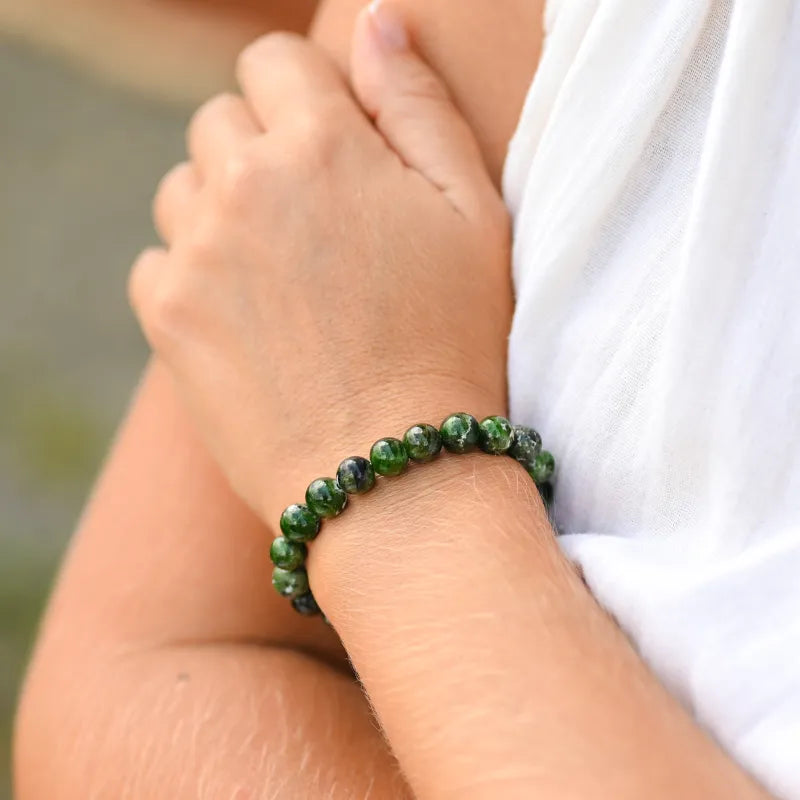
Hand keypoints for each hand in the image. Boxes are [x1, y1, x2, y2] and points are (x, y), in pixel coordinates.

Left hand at [128, 4, 510, 519]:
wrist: (392, 471)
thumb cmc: (452, 342)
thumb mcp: (473, 214)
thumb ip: (417, 104)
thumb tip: (375, 19)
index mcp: (324, 145)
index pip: (274, 61)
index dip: (305, 100)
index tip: (331, 151)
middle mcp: (245, 184)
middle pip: (222, 122)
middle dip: (265, 157)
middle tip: (317, 231)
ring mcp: (196, 251)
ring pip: (185, 190)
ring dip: (225, 215)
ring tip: (285, 282)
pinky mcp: (167, 315)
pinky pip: (161, 260)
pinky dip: (196, 277)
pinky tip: (251, 322)